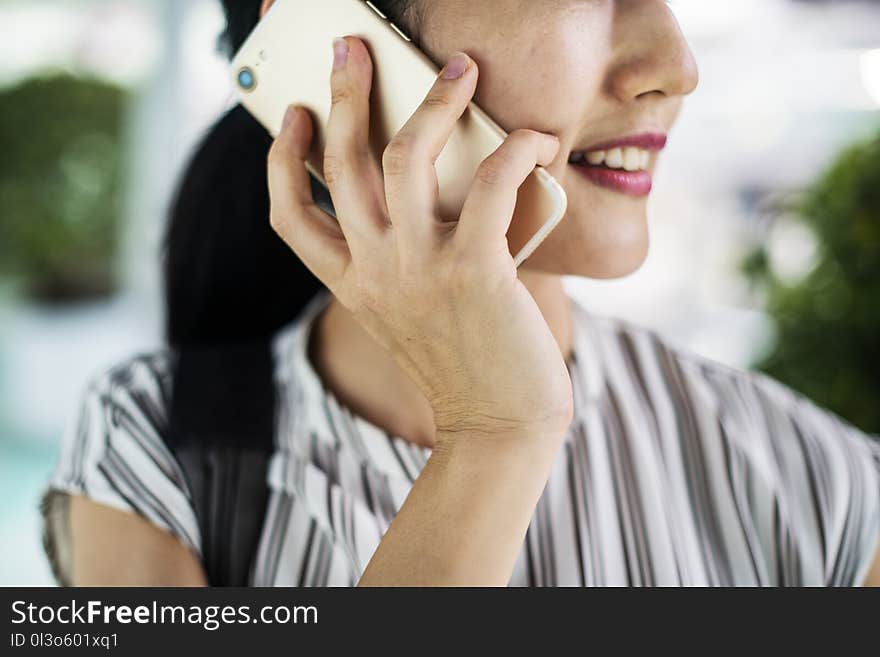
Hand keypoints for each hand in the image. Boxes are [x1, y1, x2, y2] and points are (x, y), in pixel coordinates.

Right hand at [267, 36, 572, 441]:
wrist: (499, 427)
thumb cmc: (463, 364)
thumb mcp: (410, 312)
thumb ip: (401, 260)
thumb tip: (433, 185)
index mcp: (352, 284)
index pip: (289, 218)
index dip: (282, 162)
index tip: (292, 117)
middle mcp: (375, 271)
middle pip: (341, 164)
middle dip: (344, 95)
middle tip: (351, 48)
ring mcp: (420, 269)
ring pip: (404, 157)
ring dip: (432, 101)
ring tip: (457, 67)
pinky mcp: (475, 271)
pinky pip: (492, 185)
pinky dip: (516, 150)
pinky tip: (533, 140)